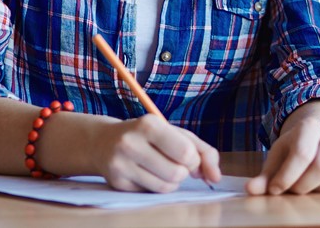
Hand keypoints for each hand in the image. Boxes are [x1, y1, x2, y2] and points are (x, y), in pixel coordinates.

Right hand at [92, 115, 221, 191]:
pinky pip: (151, 193)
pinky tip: (145, 173)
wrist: (103, 141)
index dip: (193, 160)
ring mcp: (120, 164)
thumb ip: (203, 151)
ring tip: (161, 168)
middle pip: (177, 173)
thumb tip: (216, 177)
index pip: (186, 153)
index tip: (187, 156)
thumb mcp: (175, 133)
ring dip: (171, 181)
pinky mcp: (117, 183)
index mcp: (149, 124)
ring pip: (165, 187)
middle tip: (173, 162)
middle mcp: (131, 143)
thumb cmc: (148, 136)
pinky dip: (155, 186)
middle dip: (183, 171)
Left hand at [248, 102, 319, 194]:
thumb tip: (250, 189)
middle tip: (293, 191)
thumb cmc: (295, 150)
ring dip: (319, 191)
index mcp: (309, 127)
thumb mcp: (278, 158)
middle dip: (303, 186)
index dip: (287, 176)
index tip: (275, 189)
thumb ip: (265, 176)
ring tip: (308, 188)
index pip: (302, 153)